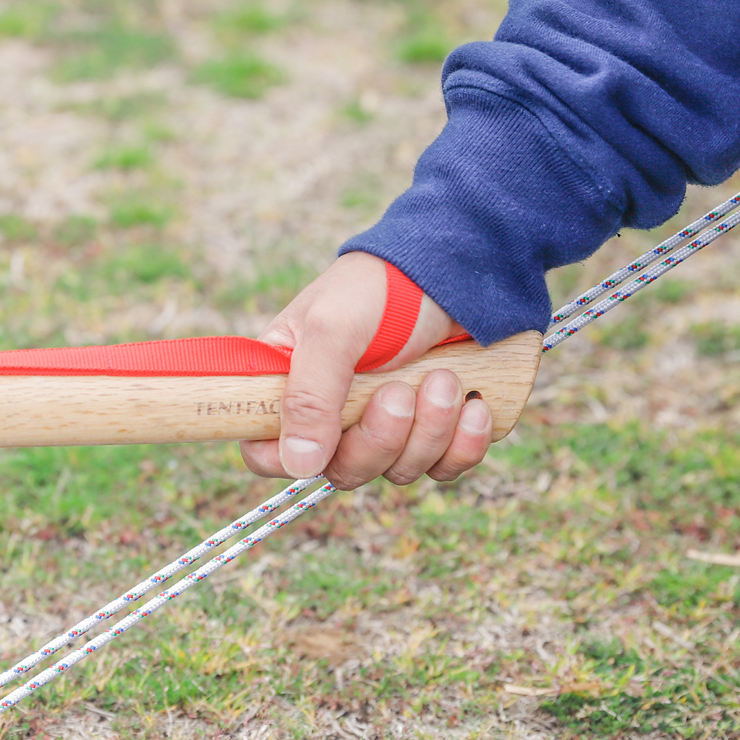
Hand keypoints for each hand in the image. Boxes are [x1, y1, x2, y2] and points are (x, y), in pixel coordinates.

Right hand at [240, 251, 493, 487]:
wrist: (456, 268)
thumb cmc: (381, 287)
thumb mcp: (332, 330)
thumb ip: (309, 397)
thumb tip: (299, 465)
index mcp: (292, 386)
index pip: (266, 452)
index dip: (291, 460)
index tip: (327, 438)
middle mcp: (335, 415)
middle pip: (343, 470)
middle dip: (381, 437)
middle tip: (401, 391)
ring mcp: (387, 426)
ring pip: (398, 471)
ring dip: (430, 430)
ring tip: (445, 377)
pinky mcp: (435, 430)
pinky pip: (445, 467)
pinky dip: (464, 443)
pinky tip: (474, 404)